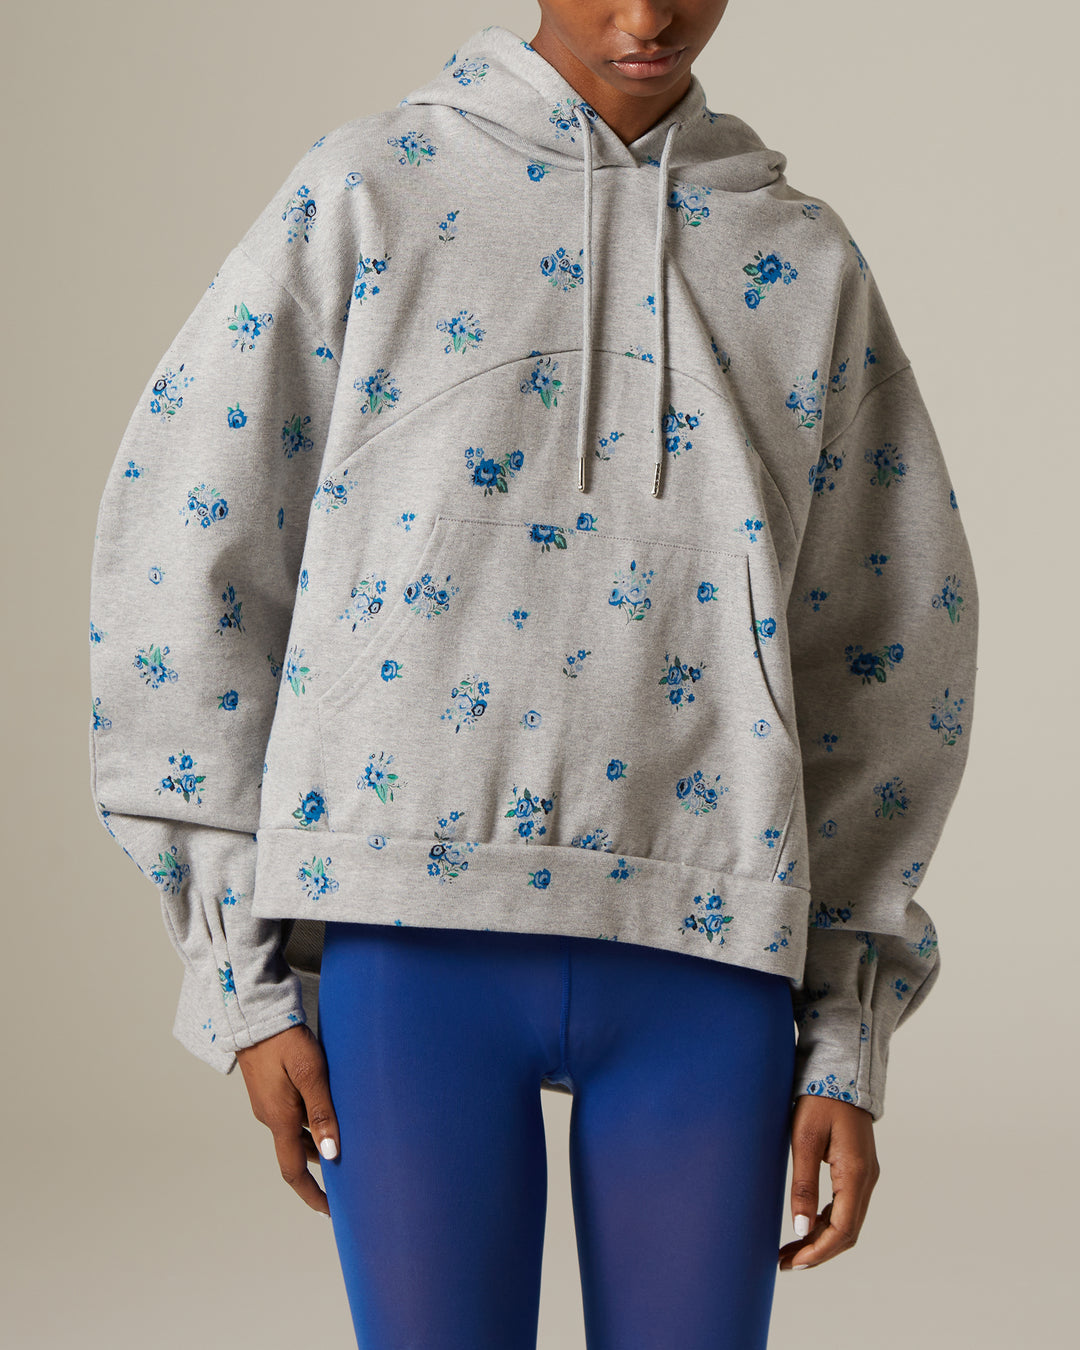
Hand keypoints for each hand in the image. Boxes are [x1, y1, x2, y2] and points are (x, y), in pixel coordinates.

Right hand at [236, 1023, 340, 1215]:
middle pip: (297, 1154)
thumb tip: (331, 1153)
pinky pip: (292, 1116)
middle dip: (321, 1168)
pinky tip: (328, 1111)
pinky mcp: (270, 1091)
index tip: (331, 1210)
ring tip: (346, 1141)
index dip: (312, 1194)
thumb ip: (322, 1112)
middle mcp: (271, 1117)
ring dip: (317, 1142)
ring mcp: (268, 1104)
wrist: (256, 1015)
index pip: (293, 1171)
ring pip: (296, 1133)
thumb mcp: (311, 1073)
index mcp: (279, 1119)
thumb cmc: (286, 1041)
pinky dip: (310, 1123)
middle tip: (350, 1173)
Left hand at [778, 1095, 879, 1269]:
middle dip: (818, 1251)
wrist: (840, 1070)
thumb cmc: (819, 1100)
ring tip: (791, 1249)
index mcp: (855, 1174)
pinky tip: (806, 1224)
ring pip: (847, 1221)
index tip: (792, 1264)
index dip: (817, 1252)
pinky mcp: (858, 1168)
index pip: (841, 1230)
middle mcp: (866, 1179)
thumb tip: (800, 1230)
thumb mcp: (804, 1140)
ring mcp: (865, 1174)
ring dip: (821, 1238)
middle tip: (786, 1262)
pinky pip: (846, 1205)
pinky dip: (826, 1221)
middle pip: (847, 1232)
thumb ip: (803, 1185)